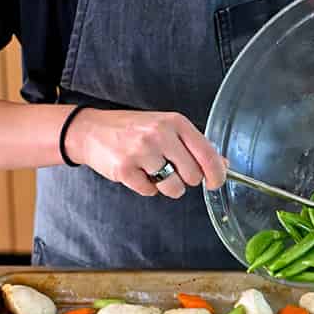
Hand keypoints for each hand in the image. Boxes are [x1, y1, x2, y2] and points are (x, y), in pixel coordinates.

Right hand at [70, 109, 226, 200]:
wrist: (92, 130)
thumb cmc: (133, 129)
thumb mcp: (166, 128)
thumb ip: (194, 146)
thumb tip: (222, 165)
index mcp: (175, 122)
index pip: (207, 154)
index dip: (216, 175)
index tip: (215, 182)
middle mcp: (159, 134)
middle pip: (193, 176)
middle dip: (185, 179)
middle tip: (169, 168)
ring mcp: (141, 151)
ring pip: (174, 188)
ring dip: (167, 186)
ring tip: (153, 170)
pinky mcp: (125, 169)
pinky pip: (150, 192)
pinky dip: (146, 187)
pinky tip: (137, 172)